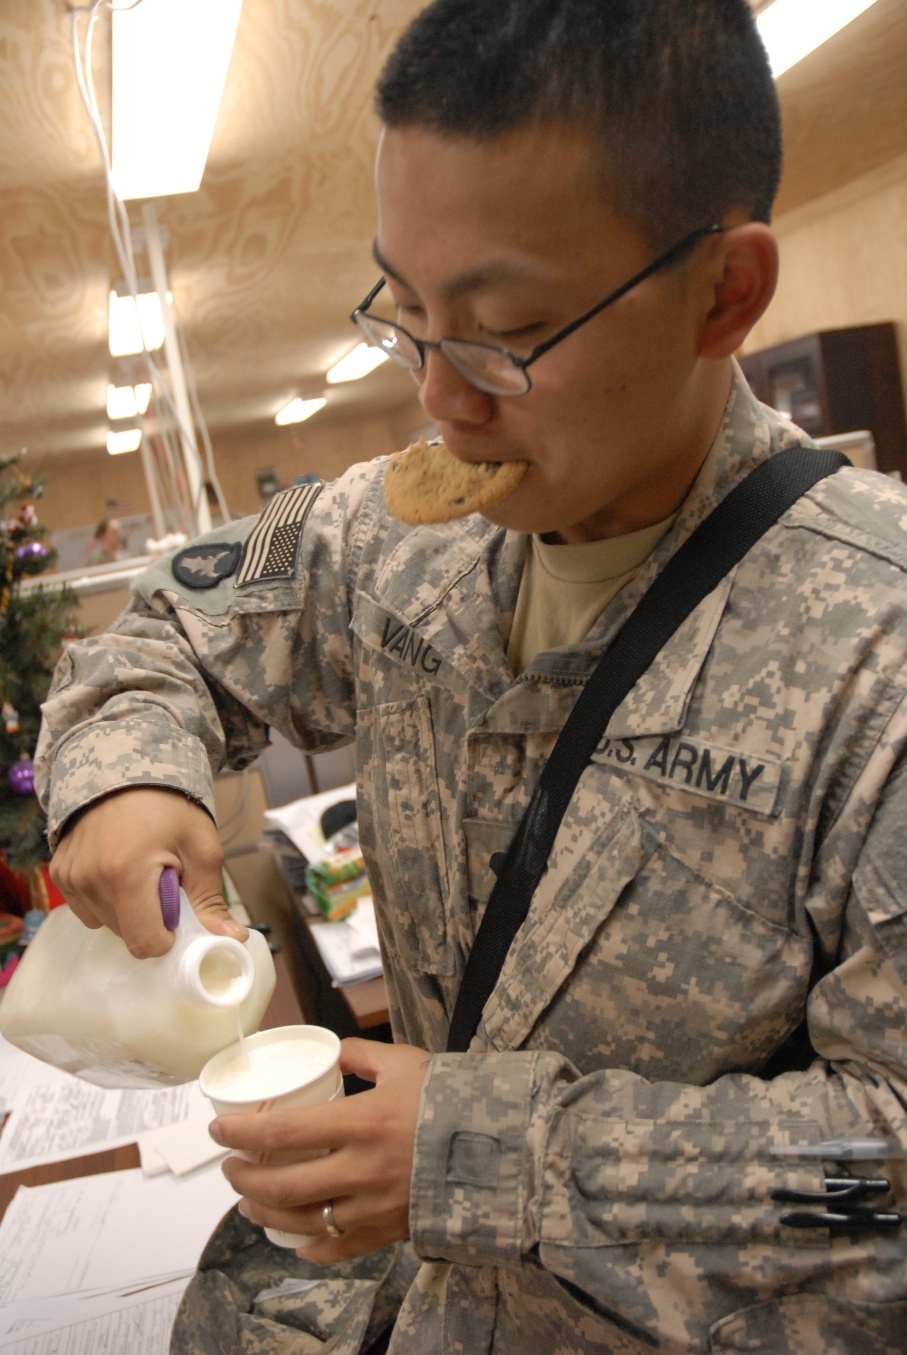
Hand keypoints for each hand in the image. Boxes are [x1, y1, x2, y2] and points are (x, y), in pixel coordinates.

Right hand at [49, 786, 244, 956]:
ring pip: (106, 922)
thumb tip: (233, 937)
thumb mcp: (200, 846)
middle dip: (150, 918)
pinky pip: (86, 907)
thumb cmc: (169, 803)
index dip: (168, 936)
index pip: (145, 944)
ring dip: (128, 909)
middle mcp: (89, 880)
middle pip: (126, 934)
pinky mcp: (59, 872)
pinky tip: (119, 867)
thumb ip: (211, 898)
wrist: (126, 763)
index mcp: (125, 875)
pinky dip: (106, 897)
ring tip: (141, 870)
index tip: (177, 911)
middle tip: (162, 880)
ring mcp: (69, 877)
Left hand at [211, 1039, 430, 1262]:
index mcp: (361, 1121)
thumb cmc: (451, 1099)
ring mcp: (374, 1206)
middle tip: (230, 1167)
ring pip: (302, 1220)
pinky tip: (296, 1238)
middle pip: (281, 1185)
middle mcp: (361, 1169)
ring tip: (250, 1203)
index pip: (281, 1133)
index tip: (220, 1131)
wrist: (501, 1144)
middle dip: (244, 1178)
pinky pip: (339, 1248)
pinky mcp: (389, 1231)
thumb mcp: (404, 1062)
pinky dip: (311, 1247)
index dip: (241, 1134)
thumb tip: (332, 1051)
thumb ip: (362, 1055)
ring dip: (266, 1213)